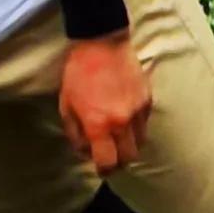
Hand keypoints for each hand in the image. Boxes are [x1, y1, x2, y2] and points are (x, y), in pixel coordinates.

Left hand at [58, 34, 154, 175]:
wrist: (102, 42)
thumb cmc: (79, 72)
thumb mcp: (66, 105)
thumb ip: (75, 133)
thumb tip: (84, 150)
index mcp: (98, 124)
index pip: (108, 162)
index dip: (104, 170)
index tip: (101, 169)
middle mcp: (121, 122)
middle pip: (129, 158)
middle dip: (119, 162)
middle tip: (111, 157)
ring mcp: (138, 111)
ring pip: (140, 143)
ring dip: (129, 146)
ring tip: (119, 139)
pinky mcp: (148, 99)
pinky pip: (145, 124)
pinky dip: (136, 128)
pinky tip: (125, 119)